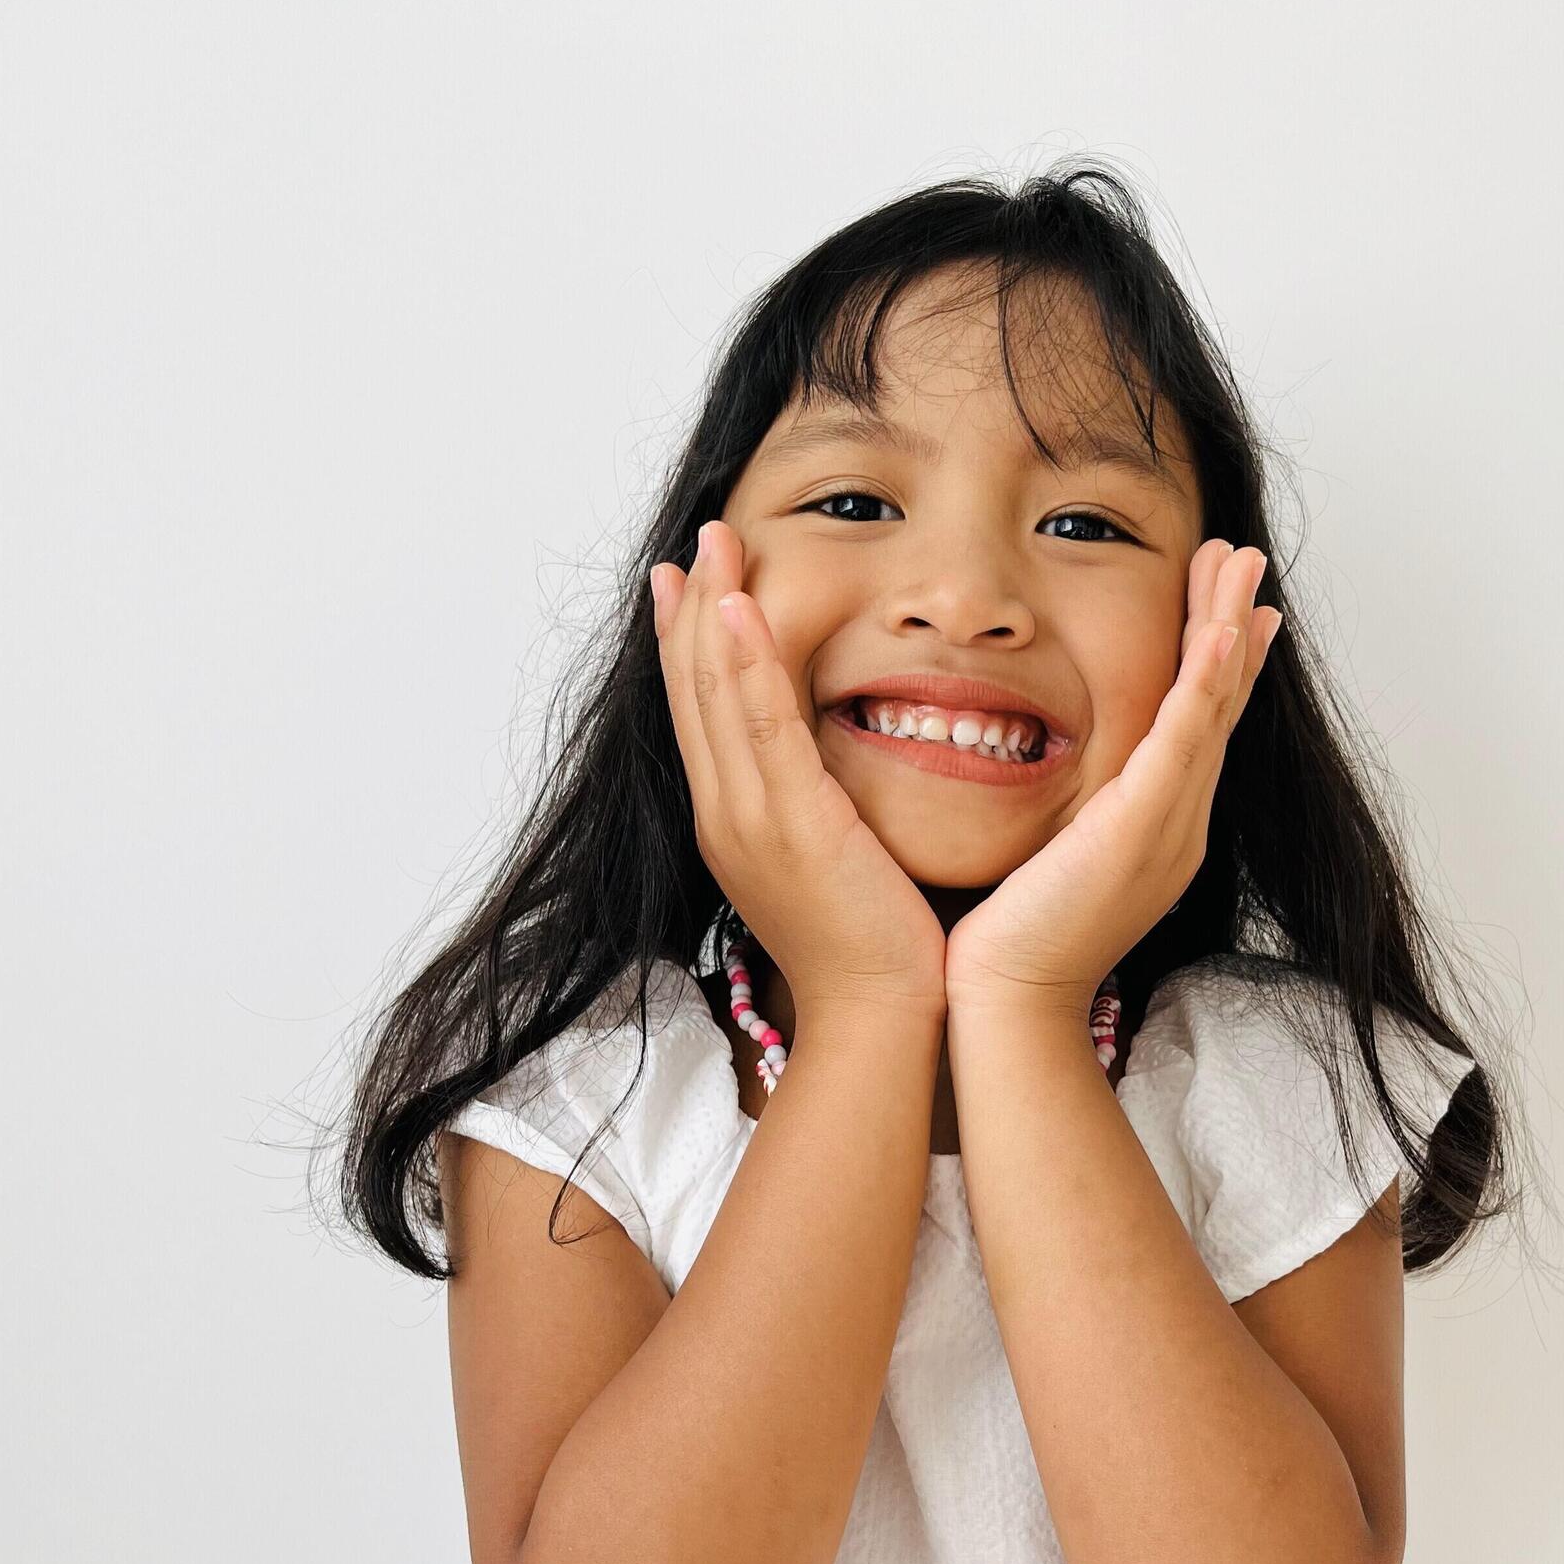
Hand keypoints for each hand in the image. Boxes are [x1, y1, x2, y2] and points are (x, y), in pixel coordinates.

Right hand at [652, 520, 948, 1022]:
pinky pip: (760, 724)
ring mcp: (749, 818)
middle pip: (694, 694)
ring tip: (711, 546)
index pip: (702, 716)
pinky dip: (743, 662)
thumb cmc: (872, 950)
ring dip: (711, 613)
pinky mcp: (790, 822)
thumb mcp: (833, 863)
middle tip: (692, 544)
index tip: (686, 586)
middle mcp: (725, 815)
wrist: (877, 1019)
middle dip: (690, 613)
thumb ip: (821, 812)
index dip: (690, 647)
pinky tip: (736, 608)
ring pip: (717, 695)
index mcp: (734, 824)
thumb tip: (831, 781)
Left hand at [944, 539, 1279, 1019]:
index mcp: (1155, 830)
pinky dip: (1206, 685)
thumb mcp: (1047, 861)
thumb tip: (1049, 787)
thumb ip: (1060, 817)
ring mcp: (1167, 827)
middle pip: (1217, 707)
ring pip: (1211, 710)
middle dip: (1232, 626)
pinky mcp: (1140, 829)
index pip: (1196, 730)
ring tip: (1240, 564)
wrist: (1009, 1004)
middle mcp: (1176, 824)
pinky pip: (1184, 743)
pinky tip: (1222, 633)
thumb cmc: (1009, 945)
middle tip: (1244, 560)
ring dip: (1227, 629)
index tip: (1232, 610)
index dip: (1218, 666)